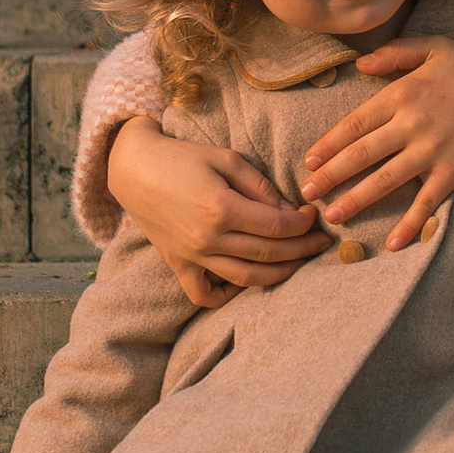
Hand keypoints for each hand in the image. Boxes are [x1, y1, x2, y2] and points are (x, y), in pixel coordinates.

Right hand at [107, 119, 324, 308]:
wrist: (133, 168)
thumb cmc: (182, 157)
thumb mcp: (226, 158)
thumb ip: (260, 186)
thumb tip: (289, 211)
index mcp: (220, 207)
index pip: (277, 226)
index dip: (302, 223)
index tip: (313, 214)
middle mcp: (207, 238)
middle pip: (268, 254)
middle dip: (302, 249)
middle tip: (320, 241)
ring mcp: (191, 257)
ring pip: (246, 279)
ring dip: (280, 274)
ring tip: (298, 262)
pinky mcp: (178, 265)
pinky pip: (206, 295)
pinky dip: (229, 295)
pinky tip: (247, 278)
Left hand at [296, 39, 453, 249]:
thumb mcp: (435, 47)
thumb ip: (395, 53)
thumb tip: (359, 65)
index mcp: (402, 95)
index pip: (355, 123)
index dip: (329, 143)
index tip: (309, 160)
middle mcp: (411, 124)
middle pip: (361, 154)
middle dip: (331, 175)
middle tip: (306, 193)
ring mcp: (431, 151)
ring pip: (385, 179)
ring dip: (356, 199)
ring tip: (333, 215)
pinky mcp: (453, 172)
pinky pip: (427, 202)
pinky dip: (409, 223)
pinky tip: (392, 243)